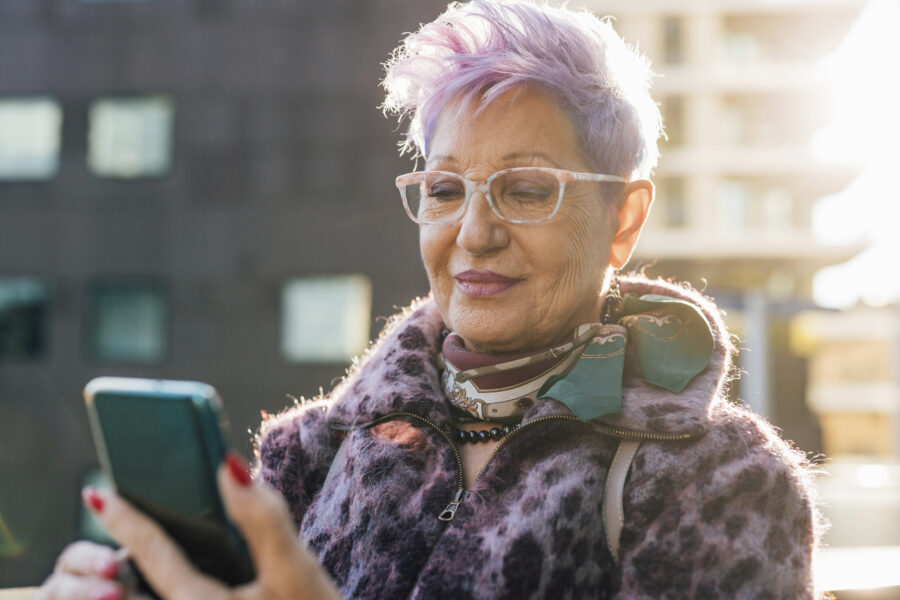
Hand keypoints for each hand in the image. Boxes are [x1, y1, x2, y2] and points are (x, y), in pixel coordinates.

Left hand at [36, 453, 340, 599]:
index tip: (97, 494)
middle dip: (122, 557)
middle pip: (139, 588)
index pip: (152, 553)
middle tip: (111, 522)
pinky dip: (166, 591)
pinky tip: (181, 578)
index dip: (125, 518)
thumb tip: (228, 467)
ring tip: (137, 555)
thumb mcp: (296, 569)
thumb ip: (262, 517)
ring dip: (141, 583)